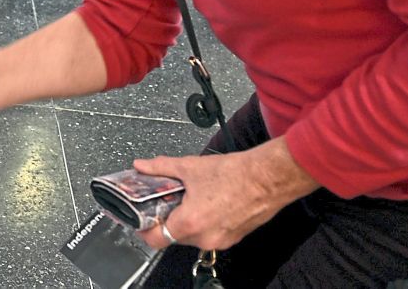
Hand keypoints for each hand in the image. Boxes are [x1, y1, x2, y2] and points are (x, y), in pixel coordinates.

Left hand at [135, 137, 318, 251]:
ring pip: (192, 236)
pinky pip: (209, 234)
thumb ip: (160, 168)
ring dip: (186, 220)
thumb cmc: (235, 174)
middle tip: (166, 200)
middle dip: (167, 219)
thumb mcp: (189, 167)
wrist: (268, 178)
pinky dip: (203, 222)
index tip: (140, 218)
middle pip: (173, 237)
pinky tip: (207, 202)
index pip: (155, 239)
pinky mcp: (233, 238)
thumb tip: (142, 166)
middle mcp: (204, 237)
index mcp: (190, 222)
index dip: (143, 228)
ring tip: (188, 198)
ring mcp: (220, 240)